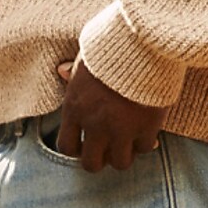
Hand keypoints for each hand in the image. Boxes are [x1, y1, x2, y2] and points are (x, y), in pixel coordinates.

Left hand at [53, 56, 166, 172]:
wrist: (142, 43)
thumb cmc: (112, 47)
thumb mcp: (85, 57)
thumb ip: (73, 73)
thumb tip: (60, 71)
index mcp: (74, 109)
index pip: (66, 146)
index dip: (77, 149)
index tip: (86, 145)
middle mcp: (95, 124)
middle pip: (91, 163)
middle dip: (100, 159)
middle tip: (109, 148)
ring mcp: (121, 130)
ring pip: (120, 163)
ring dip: (124, 154)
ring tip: (129, 142)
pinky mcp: (146, 128)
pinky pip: (145, 148)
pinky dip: (146, 142)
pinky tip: (147, 130)